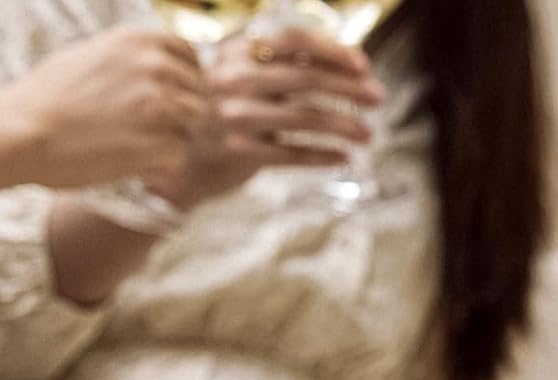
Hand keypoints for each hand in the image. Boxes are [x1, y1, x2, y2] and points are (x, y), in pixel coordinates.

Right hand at [4, 27, 207, 189]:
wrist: (23, 131)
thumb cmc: (47, 98)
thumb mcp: (90, 55)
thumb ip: (128, 58)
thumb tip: (153, 64)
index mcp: (138, 40)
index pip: (188, 54)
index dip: (185, 78)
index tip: (172, 97)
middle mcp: (154, 67)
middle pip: (196, 92)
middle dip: (180, 113)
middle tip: (150, 131)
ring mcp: (159, 106)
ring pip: (193, 124)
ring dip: (173, 137)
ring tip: (139, 146)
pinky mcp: (158, 143)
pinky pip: (179, 156)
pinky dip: (160, 165)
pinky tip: (133, 163)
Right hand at [146, 27, 385, 211]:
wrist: (178, 161)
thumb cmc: (222, 116)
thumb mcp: (242, 80)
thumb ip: (279, 68)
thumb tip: (342, 64)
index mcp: (238, 52)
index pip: (294, 40)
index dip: (332, 50)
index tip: (363, 65)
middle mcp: (235, 79)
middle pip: (306, 77)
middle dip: (349, 88)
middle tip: (378, 97)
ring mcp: (236, 116)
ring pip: (304, 117)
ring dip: (343, 125)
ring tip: (368, 134)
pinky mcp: (239, 151)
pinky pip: (291, 152)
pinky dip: (321, 154)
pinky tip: (343, 156)